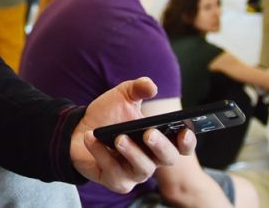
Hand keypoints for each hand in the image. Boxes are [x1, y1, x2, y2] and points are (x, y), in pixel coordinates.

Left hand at [71, 78, 194, 193]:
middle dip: (160, 146)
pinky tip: (92, 138)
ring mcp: (135, 173)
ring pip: (142, 169)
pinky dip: (102, 155)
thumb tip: (151, 86)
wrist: (80, 129)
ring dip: (131, 152)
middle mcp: (152, 160)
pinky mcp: (117, 182)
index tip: (185, 131)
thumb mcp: (123, 96)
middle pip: (167, 159)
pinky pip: (113, 172)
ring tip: (119, 137)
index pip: (182, 146)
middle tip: (148, 133)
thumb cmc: (108, 115)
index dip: (187, 141)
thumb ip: (138, 88)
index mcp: (160, 140)